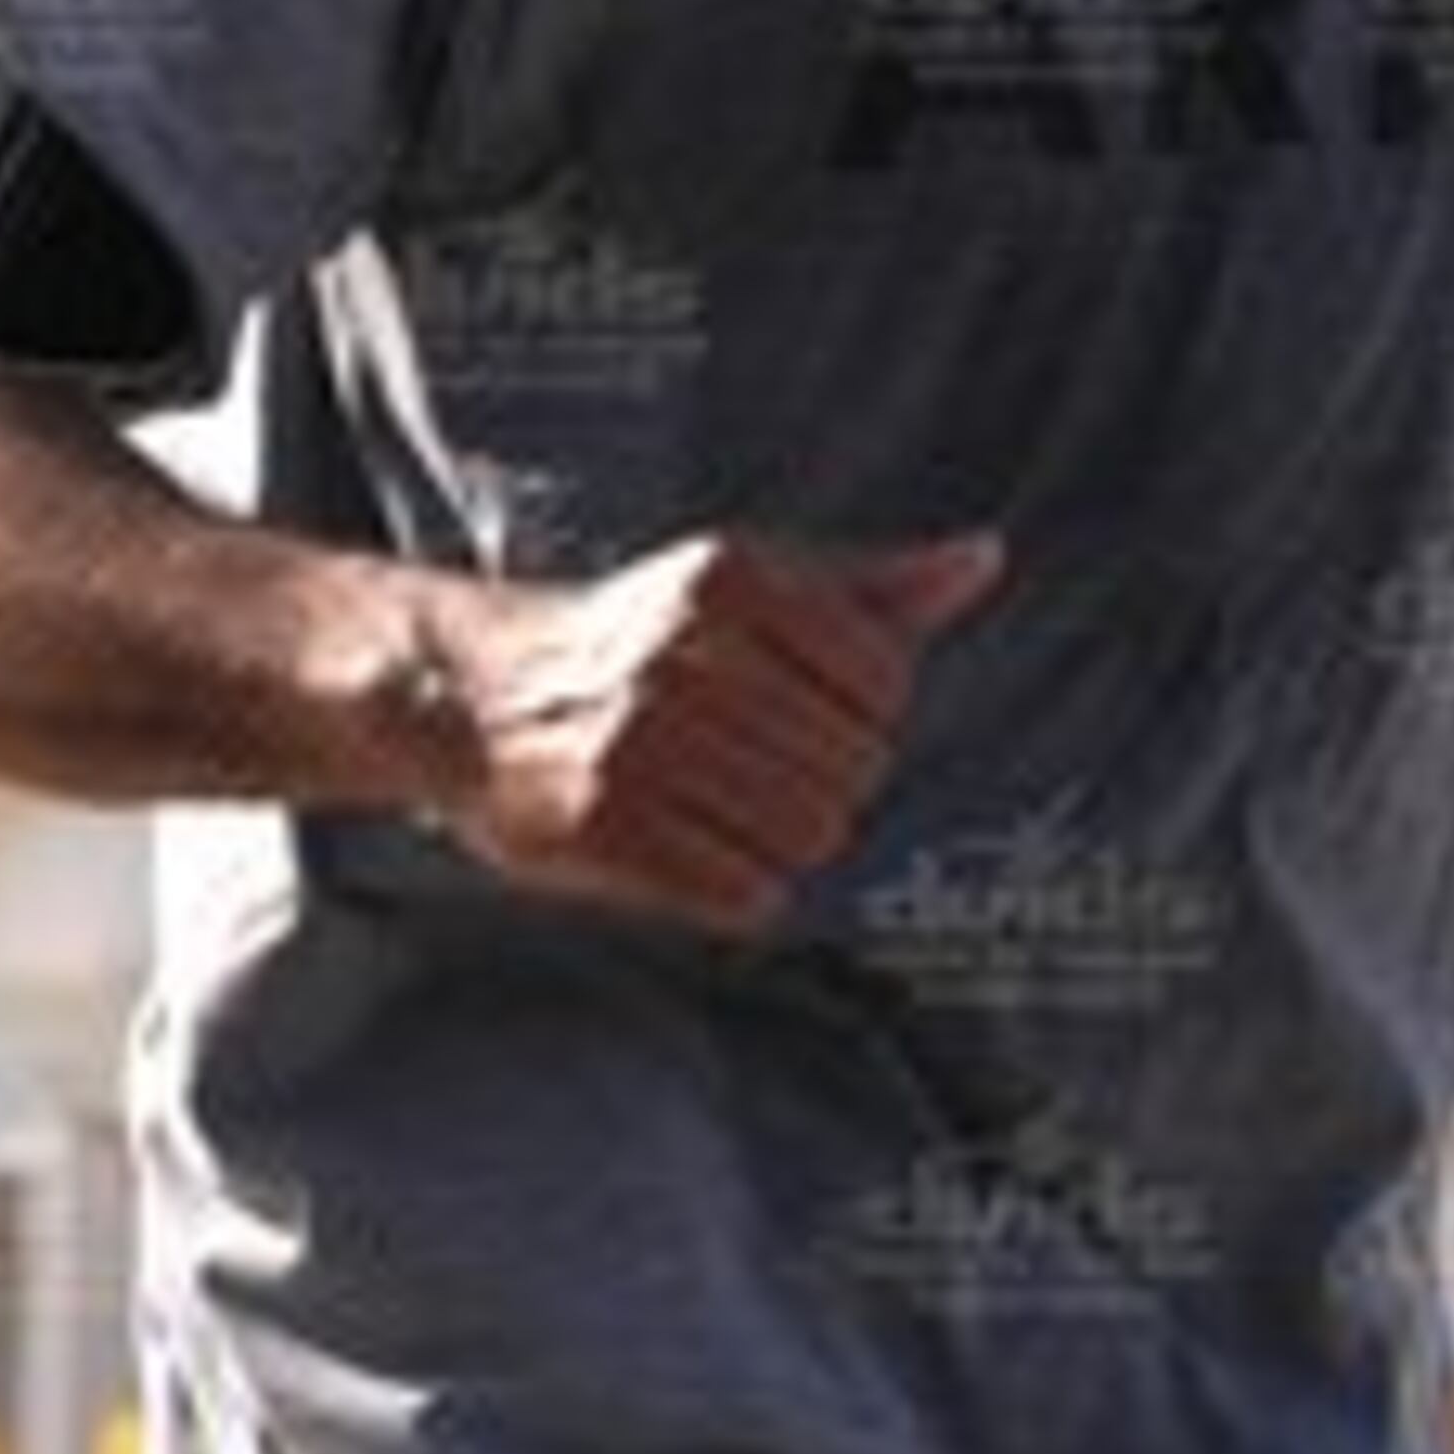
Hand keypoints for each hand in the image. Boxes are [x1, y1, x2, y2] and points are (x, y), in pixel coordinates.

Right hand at [429, 527, 1003, 934]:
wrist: (468, 696)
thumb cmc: (633, 644)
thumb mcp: (744, 591)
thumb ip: (869, 588)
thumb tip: (984, 558)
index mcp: (729, 577)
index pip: (885, 679)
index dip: (863, 714)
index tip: (806, 712)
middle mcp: (682, 651)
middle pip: (855, 767)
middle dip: (824, 784)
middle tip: (754, 770)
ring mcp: (637, 741)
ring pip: (810, 834)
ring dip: (783, 842)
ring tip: (725, 812)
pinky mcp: (602, 826)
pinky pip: (747, 894)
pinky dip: (739, 889)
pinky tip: (695, 851)